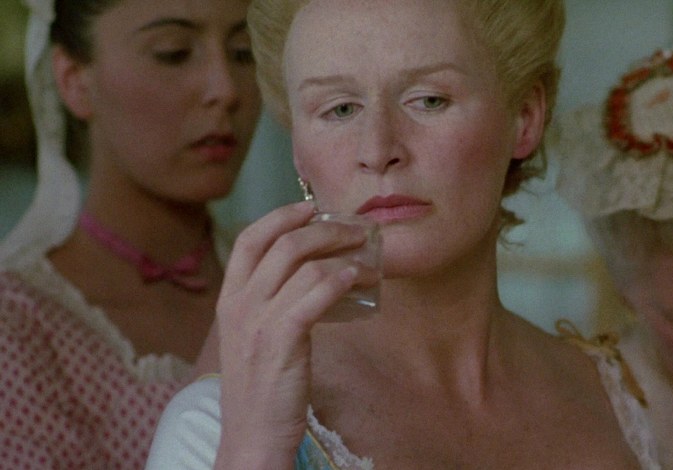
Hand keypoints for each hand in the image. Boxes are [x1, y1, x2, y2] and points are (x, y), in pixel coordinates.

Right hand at [213, 201, 377, 468]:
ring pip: (303, 263)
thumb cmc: (261, 389)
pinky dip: (342, 279)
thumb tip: (311, 275)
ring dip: (343, 253)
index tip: (311, 209)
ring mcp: (259, 321)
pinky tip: (360, 279)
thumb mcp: (252, 339)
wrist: (252, 436)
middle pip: (282, 243)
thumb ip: (269, 305)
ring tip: (368, 258)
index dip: (281, 216)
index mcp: (229, 300)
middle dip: (324, 229)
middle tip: (355, 230)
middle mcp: (239, 304)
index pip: (248, 239)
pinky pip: (316, 293)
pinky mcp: (282, 340)